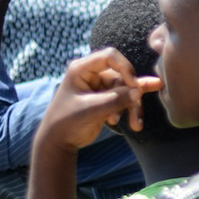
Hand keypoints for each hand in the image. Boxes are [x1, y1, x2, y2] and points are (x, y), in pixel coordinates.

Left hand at [38, 48, 161, 150]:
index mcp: (82, 69)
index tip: (134, 85)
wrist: (59, 142)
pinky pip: (127, 100)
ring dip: (133, 107)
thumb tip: (139, 91)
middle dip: (132, 95)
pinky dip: (132, 111)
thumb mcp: (91, 109)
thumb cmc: (67, 121)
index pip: (110, 57)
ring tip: (135, 126)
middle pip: (123, 76)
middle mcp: (93, 74)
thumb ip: (115, 99)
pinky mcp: (108, 98)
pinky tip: (135, 125)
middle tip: (136, 113)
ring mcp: (101, 87)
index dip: (125, 68)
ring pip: (128, 90)